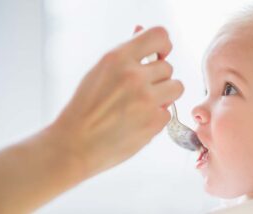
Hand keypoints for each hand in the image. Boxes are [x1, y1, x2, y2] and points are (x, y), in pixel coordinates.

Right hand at [51, 26, 183, 175]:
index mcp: (118, 58)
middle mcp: (134, 76)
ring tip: (143, 105)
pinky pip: (168, 113)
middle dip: (158, 79)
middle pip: (168, 67)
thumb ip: (125, 54)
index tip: (159, 55)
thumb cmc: (84, 108)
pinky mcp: (154, 122)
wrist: (75, 144)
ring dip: (164, 95)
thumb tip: (141, 29)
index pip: (159, 36)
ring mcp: (146, 100)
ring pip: (177, 88)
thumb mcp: (100, 72)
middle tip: (139, 91)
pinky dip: (156, 118)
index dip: (164, 45)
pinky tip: (137, 123)